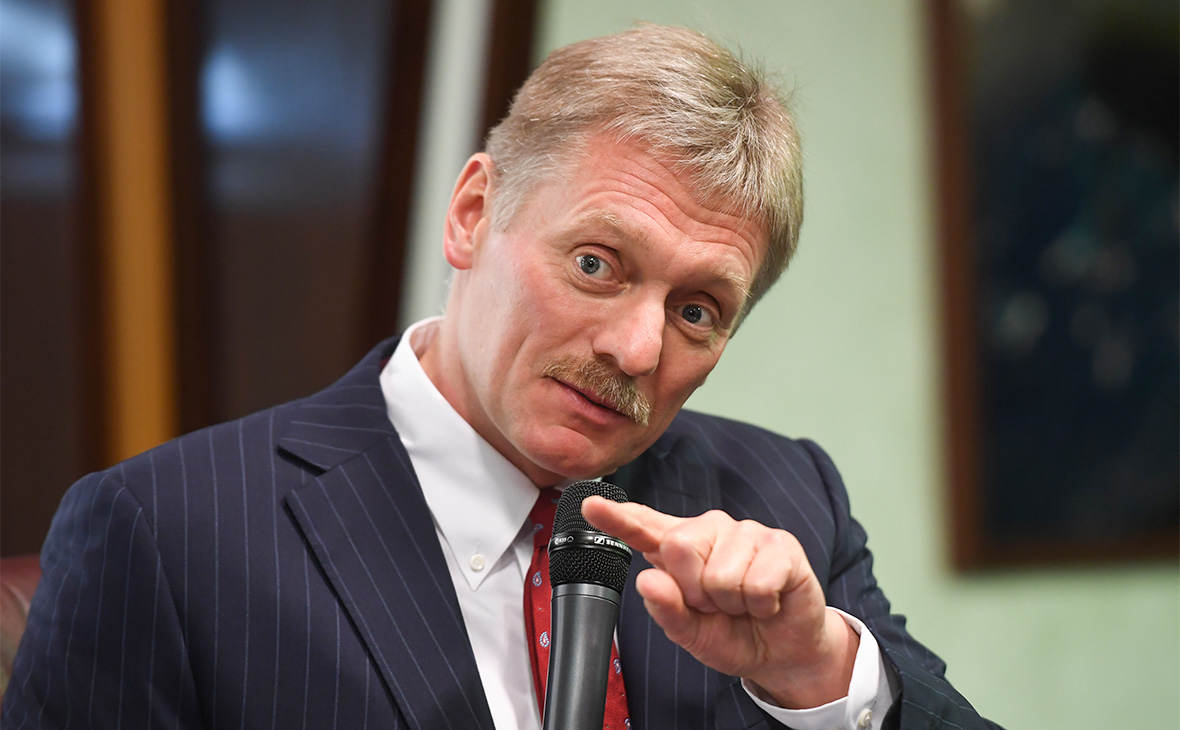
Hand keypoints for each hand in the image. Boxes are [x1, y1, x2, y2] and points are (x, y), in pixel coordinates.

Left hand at [582, 497, 857, 708]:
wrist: (783, 652)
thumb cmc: (732, 633)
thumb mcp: (691, 633)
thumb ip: (667, 609)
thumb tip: (648, 580)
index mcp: (678, 549)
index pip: (642, 527)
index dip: (617, 516)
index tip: (591, 504)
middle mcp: (709, 531)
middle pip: (679, 547)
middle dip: (696, 591)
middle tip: (716, 604)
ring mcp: (745, 533)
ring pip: (721, 574)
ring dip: (733, 603)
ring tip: (744, 602)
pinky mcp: (780, 543)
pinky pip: (757, 582)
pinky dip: (761, 604)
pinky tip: (767, 600)